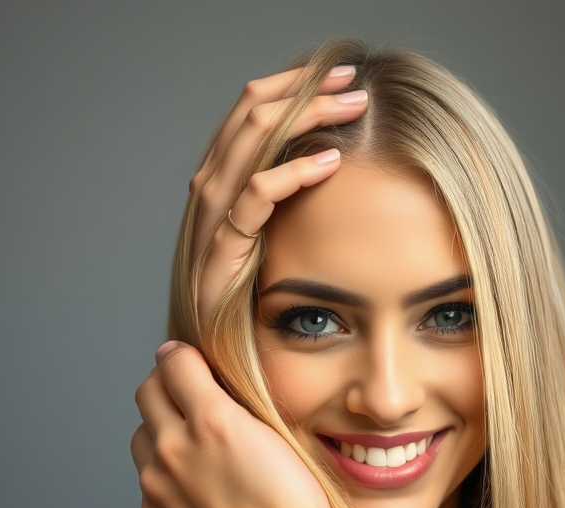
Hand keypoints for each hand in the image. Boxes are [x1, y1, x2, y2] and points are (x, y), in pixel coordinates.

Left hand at [131, 342, 345, 507]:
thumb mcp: (279, 441)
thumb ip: (239, 409)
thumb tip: (211, 388)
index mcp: (211, 421)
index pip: (174, 363)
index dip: (181, 357)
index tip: (187, 361)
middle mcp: (173, 451)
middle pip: (147, 396)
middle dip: (166, 390)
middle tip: (188, 399)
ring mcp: (157, 492)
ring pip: (142, 443)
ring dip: (161, 437)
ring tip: (196, 455)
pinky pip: (150, 492)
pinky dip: (168, 486)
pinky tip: (202, 500)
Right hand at [191, 64, 366, 319]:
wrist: (217, 368)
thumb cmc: (253, 312)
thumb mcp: (273, 247)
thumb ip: (289, 210)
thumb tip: (335, 171)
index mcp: (223, 187)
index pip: (251, 115)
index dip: (294, 89)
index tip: (343, 82)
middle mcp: (211, 195)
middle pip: (249, 116)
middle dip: (304, 90)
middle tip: (353, 83)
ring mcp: (211, 223)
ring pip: (249, 144)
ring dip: (304, 117)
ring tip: (350, 106)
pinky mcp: (219, 257)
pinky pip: (252, 200)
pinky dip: (289, 174)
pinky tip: (328, 163)